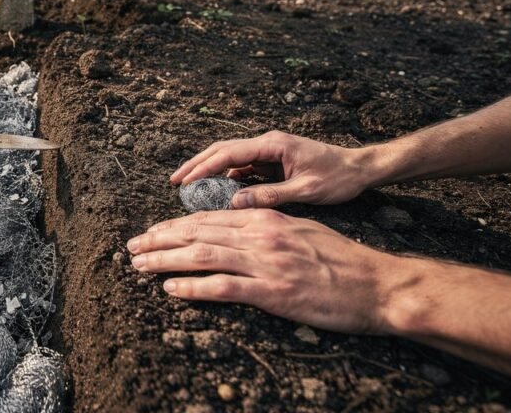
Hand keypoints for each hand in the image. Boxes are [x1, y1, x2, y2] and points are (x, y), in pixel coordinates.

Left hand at [128, 209, 406, 334]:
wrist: (378, 285)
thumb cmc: (343, 261)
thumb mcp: (302, 230)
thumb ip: (267, 228)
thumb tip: (235, 231)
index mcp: (266, 219)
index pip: (209, 218)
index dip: (174, 225)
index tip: (151, 232)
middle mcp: (261, 235)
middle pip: (197, 233)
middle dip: (159, 240)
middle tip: (132, 247)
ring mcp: (266, 263)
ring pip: (202, 256)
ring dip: (165, 261)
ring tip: (139, 265)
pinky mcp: (273, 292)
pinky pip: (224, 287)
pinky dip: (193, 287)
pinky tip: (171, 290)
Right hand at [170, 131, 373, 208]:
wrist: (360, 169)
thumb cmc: (338, 178)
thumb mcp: (306, 189)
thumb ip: (270, 195)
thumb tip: (236, 202)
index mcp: (274, 144)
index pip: (229, 153)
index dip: (204, 167)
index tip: (185, 181)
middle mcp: (267, 143)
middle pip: (222, 150)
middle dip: (197, 164)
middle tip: (175, 181)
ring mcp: (268, 151)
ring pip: (229, 157)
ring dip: (208, 169)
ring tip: (186, 185)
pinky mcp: (271, 161)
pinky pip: (241, 167)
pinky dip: (224, 177)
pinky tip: (214, 191)